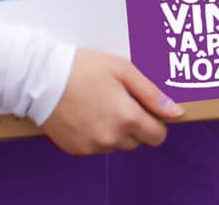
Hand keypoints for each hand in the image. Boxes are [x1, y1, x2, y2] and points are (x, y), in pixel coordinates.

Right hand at [41, 47, 183, 154]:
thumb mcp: (124, 70)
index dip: (156, 122)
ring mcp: (92, 146)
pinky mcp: (76, 150)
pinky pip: (98, 147)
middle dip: (136, 125)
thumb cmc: (84, 68)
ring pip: (117, 145)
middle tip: (121, 100)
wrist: (42, 78)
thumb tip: (176, 113)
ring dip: (117, 131)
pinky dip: (97, 135)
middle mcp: (111, 138)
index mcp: (126, 118)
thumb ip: (152, 94)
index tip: (146, 107)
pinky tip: (88, 113)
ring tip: (102, 104)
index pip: (157, 136)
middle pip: (138, 142)